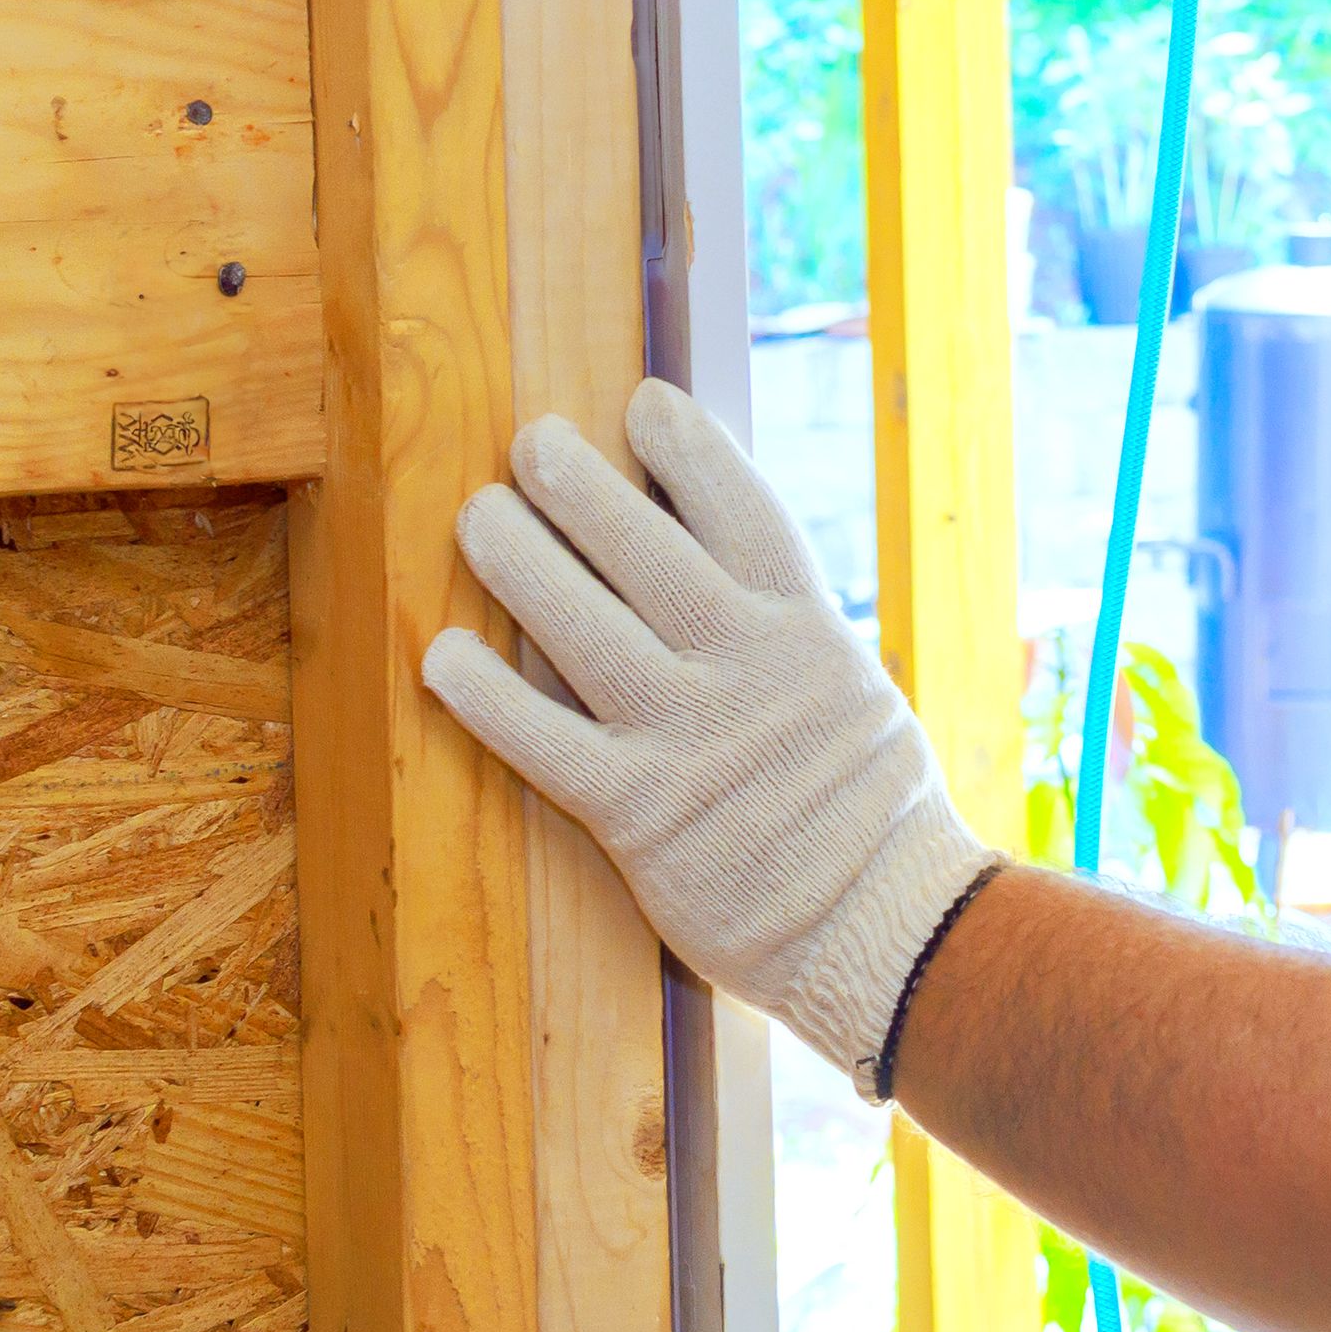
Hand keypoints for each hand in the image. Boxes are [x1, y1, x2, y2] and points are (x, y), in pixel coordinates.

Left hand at [421, 378, 994, 1099]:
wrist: (887, 928)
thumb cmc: (872, 813)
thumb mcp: (854, 691)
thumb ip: (788, 631)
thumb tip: (719, 559)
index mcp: (809, 630)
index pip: (742, 510)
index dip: (689, 449)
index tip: (642, 403)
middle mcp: (747, 668)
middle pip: (646, 550)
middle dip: (579, 485)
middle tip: (531, 441)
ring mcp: (690, 739)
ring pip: (583, 626)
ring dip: (519, 560)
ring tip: (478, 514)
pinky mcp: (637, 814)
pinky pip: (543, 741)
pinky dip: (486, 695)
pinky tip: (443, 654)